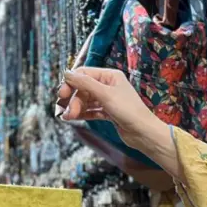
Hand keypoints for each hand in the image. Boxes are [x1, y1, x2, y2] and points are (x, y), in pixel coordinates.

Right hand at [57, 66, 182, 176]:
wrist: (144, 133)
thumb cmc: (129, 111)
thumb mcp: (105, 94)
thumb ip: (85, 83)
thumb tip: (66, 73)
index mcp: (110, 76)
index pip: (84, 74)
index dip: (71, 83)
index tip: (62, 94)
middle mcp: (109, 85)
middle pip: (83, 88)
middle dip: (74, 99)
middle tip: (68, 111)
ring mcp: (108, 100)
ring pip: (86, 100)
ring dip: (76, 108)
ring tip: (69, 117)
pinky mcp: (109, 113)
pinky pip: (91, 110)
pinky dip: (82, 114)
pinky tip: (73, 118)